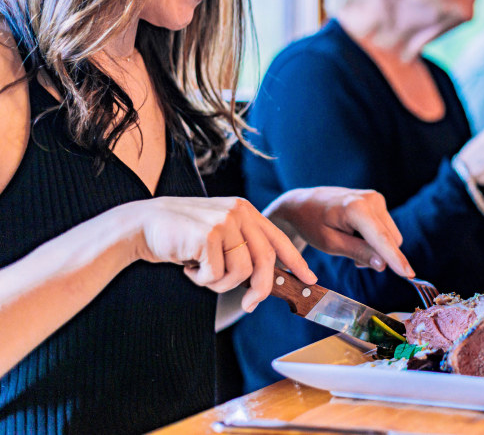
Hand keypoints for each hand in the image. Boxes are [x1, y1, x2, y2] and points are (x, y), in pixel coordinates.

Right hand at [124, 197, 315, 312]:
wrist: (141, 226)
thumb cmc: (180, 236)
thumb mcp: (218, 235)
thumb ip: (242, 247)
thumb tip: (266, 280)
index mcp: (244, 210)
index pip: (277, 238)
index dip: (295, 260)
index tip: (309, 278)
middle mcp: (238, 212)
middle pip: (265, 259)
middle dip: (261, 288)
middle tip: (251, 305)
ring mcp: (224, 221)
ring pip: (241, 271)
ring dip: (220, 283)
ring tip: (200, 273)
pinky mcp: (208, 234)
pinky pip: (217, 274)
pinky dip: (202, 280)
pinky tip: (187, 266)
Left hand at [264, 187, 414, 277]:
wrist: (305, 203)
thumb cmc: (312, 224)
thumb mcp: (330, 244)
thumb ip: (357, 252)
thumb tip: (382, 264)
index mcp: (356, 208)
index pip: (381, 238)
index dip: (395, 258)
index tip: (409, 274)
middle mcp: (371, 199)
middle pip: (391, 239)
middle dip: (378, 255)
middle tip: (353, 260)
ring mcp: (376, 198)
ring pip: (391, 236)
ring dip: (377, 248)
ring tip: (351, 245)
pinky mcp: (377, 201)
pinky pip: (386, 229)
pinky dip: (376, 239)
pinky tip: (356, 236)